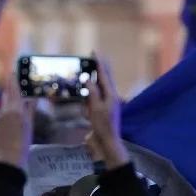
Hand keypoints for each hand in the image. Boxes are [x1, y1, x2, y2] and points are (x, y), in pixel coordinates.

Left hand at [0, 85, 34, 167]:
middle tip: (13, 80)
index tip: (12, 71)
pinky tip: (13, 116)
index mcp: (16, 110)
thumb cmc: (23, 142)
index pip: (14, 91)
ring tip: (17, 99)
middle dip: (10, 88)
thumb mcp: (30, 125)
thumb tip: (32, 99)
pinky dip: (8, 111)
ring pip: (5, 104)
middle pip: (7, 95)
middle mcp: (5, 111)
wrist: (9, 157)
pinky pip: (3, 113)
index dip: (13, 81)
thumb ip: (30, 110)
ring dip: (10, 100)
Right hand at [86, 55, 129, 169]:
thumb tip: (88, 79)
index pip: (104, 75)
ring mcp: (105, 105)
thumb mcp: (96, 108)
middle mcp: (109, 97)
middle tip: (89, 60)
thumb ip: (92, 92)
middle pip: (102, 80)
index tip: (95, 52)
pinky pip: (92, 102)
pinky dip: (87, 100)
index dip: (99, 63)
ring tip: (85, 84)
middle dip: (95, 71)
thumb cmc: (103, 126)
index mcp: (111, 94)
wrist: (107, 143)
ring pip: (96, 91)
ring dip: (90, 87)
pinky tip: (84, 103)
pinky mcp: (99, 112)